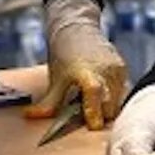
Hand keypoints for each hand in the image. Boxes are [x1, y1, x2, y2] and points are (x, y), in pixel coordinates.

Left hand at [29, 0, 128, 130]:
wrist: (77, 28)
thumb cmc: (64, 54)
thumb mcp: (55, 80)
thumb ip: (48, 103)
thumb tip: (31, 116)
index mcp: (87, 73)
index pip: (96, 98)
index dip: (94, 115)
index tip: (92, 126)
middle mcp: (106, 71)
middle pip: (109, 107)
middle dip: (100, 115)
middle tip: (86, 112)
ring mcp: (117, 70)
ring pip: (117, 102)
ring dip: (106, 107)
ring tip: (92, 98)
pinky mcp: (123, 69)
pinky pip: (122, 92)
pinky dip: (112, 97)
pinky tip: (100, 91)